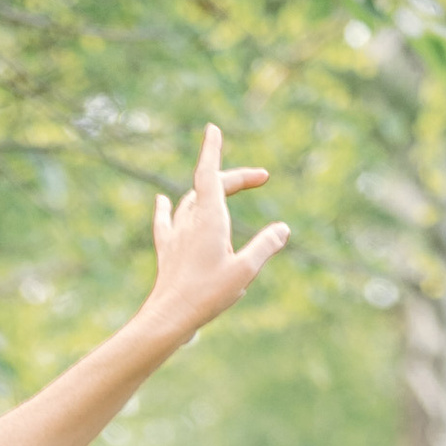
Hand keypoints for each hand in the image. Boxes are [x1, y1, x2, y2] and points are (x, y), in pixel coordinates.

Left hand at [143, 122, 290, 342]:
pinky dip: (167, 208)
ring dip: (206, 190)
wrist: (168, 317)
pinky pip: (166, 222)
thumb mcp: (245, 270)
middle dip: (234, 177)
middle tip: (260, 177)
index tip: (213, 128)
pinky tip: (162, 201)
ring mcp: (175, 236)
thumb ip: (266, 246)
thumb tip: (283, 229)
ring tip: (222, 188)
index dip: (212, 150)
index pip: (211, 174)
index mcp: (210, 218)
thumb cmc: (207, 294)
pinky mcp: (167, 252)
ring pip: (189, 201)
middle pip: (209, 186)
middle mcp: (190, 221)